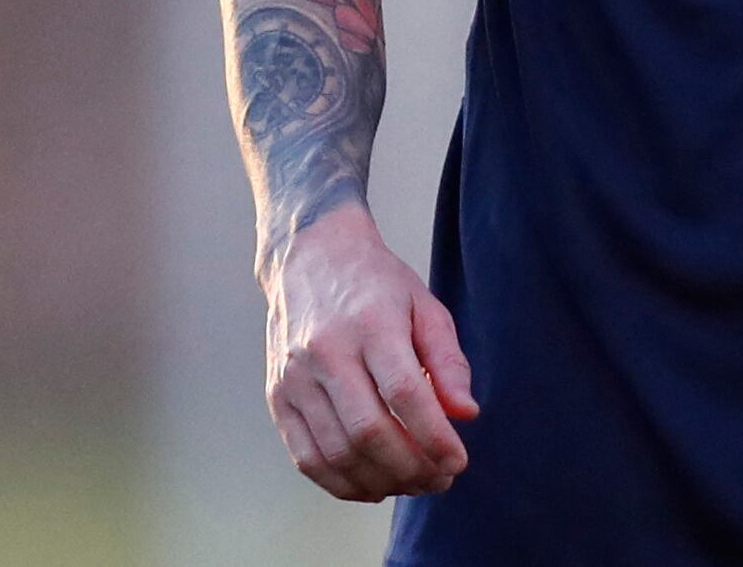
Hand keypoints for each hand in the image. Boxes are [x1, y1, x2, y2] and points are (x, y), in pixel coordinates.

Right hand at [262, 203, 479, 500]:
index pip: (405, 394)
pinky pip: (306, 457)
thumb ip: (448, 360)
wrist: (308, 256)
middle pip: (369, 431)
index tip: (458, 462)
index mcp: (370, 323)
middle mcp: (326, 351)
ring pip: (337, 452)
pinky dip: (341, 484)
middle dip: (411, 469)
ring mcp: (296, 376)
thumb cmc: (375, 284)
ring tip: (411, 483)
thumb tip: (466, 414)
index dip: (435, 438)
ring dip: (380, 482)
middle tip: (439, 480)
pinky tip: (372, 486)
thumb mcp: (424, 305)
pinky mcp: (277, 396)